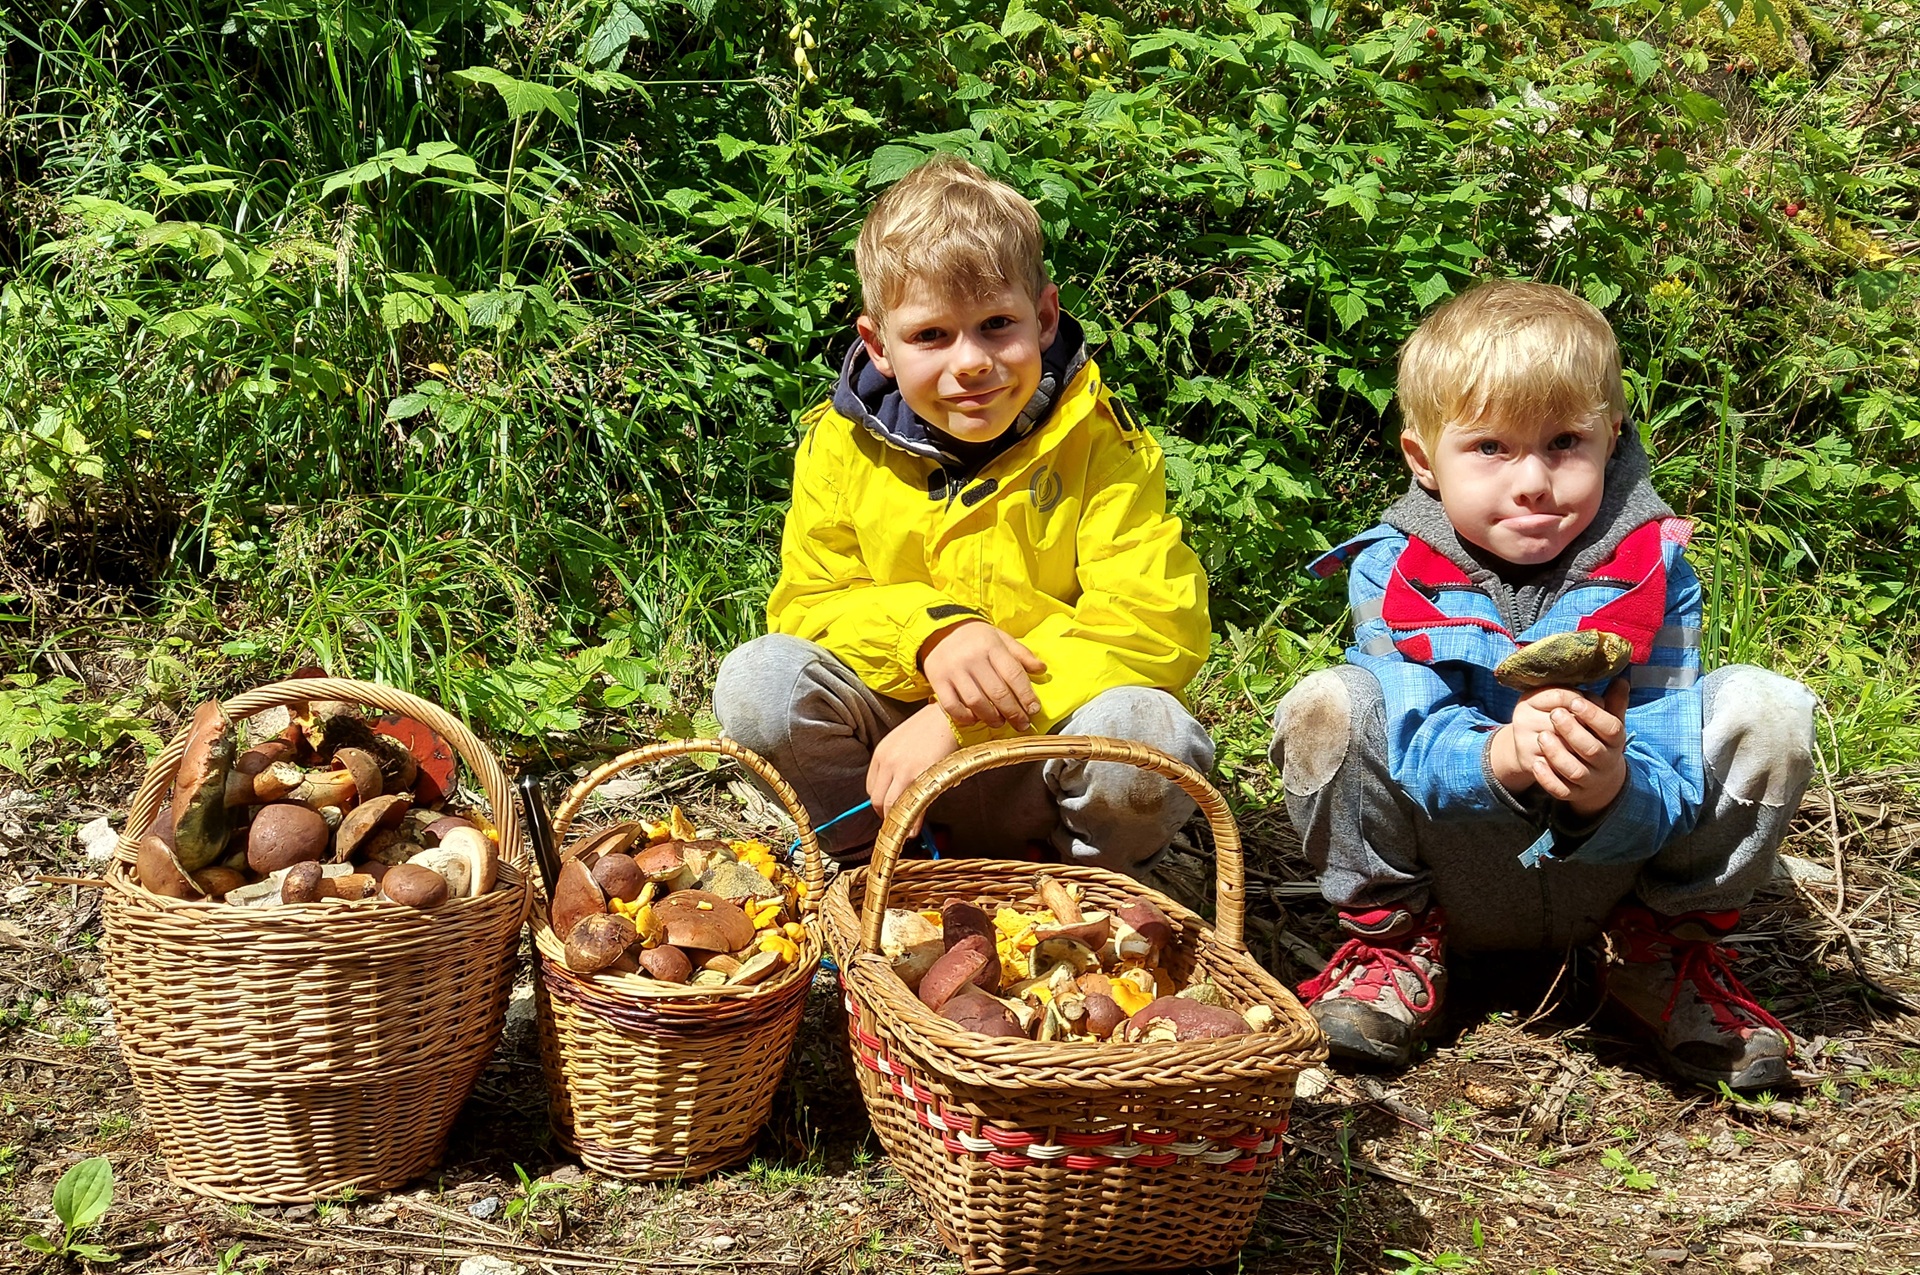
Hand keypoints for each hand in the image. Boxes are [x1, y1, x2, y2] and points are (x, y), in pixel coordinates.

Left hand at [867, 703, 960, 832]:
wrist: (948, 716)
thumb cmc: (931, 728)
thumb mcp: (903, 742)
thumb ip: (897, 764)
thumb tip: (899, 788)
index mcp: (881, 753)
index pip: (871, 788)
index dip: (880, 802)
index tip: (889, 809)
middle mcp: (887, 762)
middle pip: (877, 800)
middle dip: (886, 815)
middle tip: (897, 821)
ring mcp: (902, 770)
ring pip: (890, 806)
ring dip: (897, 821)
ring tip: (906, 830)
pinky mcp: (919, 775)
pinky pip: (911, 805)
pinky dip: (912, 822)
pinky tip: (915, 829)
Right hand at [920, 619, 1045, 730]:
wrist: (940, 631)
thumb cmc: (976, 638)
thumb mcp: (1000, 638)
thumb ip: (1021, 654)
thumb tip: (1042, 669)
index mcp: (991, 645)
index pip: (1014, 674)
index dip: (1026, 695)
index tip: (1034, 710)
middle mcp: (972, 658)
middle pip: (997, 692)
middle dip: (1013, 712)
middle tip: (1022, 724)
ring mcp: (953, 671)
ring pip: (976, 702)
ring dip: (992, 717)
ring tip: (1000, 722)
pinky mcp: (938, 681)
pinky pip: (952, 706)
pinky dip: (965, 717)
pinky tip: (975, 719)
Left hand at [1491, 681, 1630, 815]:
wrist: (1602, 780)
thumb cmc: (1601, 742)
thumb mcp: (1610, 723)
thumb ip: (1613, 702)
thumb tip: (1620, 678)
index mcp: (1616, 742)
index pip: (1611, 729)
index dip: (1593, 715)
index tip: (1574, 702)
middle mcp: (1605, 762)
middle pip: (1591, 749)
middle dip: (1572, 731)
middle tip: (1555, 714)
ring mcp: (1590, 780)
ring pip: (1575, 771)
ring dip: (1557, 754)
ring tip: (1543, 736)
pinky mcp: (1573, 794)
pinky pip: (1561, 790)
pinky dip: (1548, 778)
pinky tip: (1536, 763)